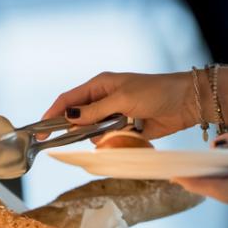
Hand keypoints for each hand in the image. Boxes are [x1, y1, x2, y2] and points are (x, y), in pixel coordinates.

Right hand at [42, 71, 196, 139]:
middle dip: (78, 128)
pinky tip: (130, 133)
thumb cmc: (155, 92)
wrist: (185, 102)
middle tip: (77, 138)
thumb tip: (69, 116)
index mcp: (99, 86)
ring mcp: (114, 116)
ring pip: (94, 133)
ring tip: (122, 128)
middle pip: (78, 118)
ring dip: (101, 136)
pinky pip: (110, 140)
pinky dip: (114, 141)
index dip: (52, 113)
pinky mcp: (126, 130)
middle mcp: (103, 100)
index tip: (41, 130)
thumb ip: (95, 110)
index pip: (68, 99)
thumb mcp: (122, 98)